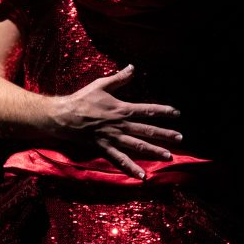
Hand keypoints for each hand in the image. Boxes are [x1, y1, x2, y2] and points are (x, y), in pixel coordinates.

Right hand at [53, 64, 182, 179]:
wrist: (63, 116)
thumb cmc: (82, 99)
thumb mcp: (101, 85)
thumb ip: (119, 78)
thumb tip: (133, 67)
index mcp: (122, 109)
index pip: (147, 110)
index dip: (163, 111)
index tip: (177, 113)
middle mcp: (121, 125)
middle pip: (147, 130)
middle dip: (165, 134)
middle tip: (180, 138)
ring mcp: (114, 138)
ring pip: (138, 146)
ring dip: (154, 151)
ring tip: (168, 157)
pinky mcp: (105, 148)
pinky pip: (120, 160)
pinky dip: (131, 168)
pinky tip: (142, 176)